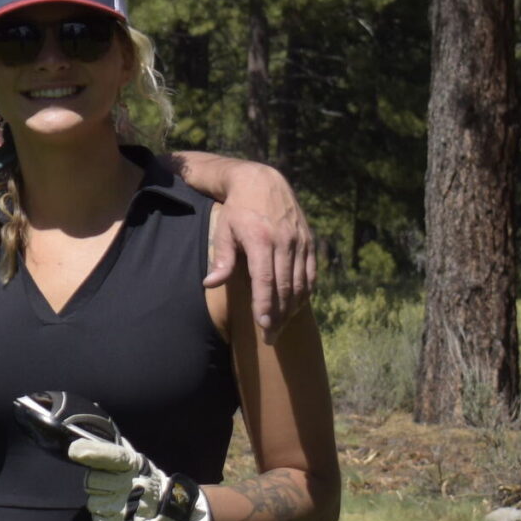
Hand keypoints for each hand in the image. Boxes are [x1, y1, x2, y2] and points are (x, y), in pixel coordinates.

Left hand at [69, 423, 211, 520]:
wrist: (173, 513)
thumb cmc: (148, 482)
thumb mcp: (138, 462)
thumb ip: (116, 449)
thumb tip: (89, 435)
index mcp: (135, 465)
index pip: (111, 456)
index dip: (92, 452)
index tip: (74, 450)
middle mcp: (131, 486)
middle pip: (91, 480)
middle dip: (98, 483)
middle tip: (114, 486)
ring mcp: (127, 509)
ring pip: (92, 502)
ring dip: (102, 502)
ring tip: (120, 502)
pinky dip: (104, 519)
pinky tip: (119, 515)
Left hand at [205, 164, 314, 333]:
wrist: (262, 182)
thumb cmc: (238, 210)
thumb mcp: (224, 230)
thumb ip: (221, 259)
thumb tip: (209, 284)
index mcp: (261, 240)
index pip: (266, 280)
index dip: (265, 304)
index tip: (264, 326)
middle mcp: (285, 242)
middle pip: (285, 287)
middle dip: (279, 315)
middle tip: (271, 337)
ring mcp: (300, 242)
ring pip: (301, 283)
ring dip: (293, 308)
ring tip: (282, 327)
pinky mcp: (310, 242)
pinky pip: (311, 273)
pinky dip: (305, 292)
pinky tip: (296, 306)